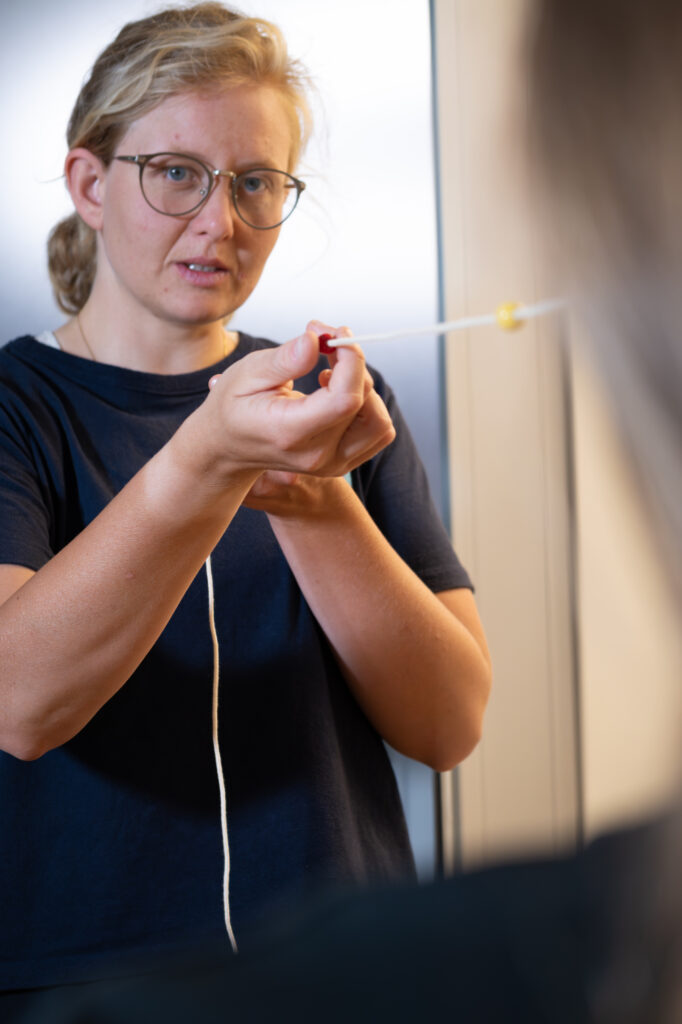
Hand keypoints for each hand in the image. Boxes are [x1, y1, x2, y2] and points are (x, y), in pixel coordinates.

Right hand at [187, 322, 394, 486]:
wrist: (227, 447)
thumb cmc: (234, 407)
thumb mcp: (246, 374)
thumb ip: (284, 359)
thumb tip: (315, 339)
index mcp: (291, 433)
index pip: (344, 399)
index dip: (351, 360)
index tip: (336, 335)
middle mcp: (317, 455)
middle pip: (365, 405)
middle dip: (353, 363)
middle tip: (324, 342)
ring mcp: (333, 464)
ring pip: (379, 421)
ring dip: (363, 386)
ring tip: (330, 372)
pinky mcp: (343, 463)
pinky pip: (378, 432)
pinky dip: (367, 405)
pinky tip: (336, 392)